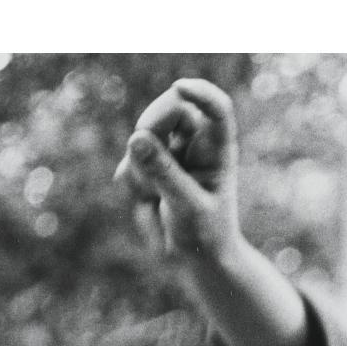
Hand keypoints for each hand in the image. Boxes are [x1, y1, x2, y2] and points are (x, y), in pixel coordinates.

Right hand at [116, 78, 243, 269]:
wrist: (194, 258)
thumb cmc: (205, 234)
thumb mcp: (187, 207)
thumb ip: (164, 173)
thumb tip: (137, 137)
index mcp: (218, 150)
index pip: (216, 109)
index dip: (200, 93)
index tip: (180, 87)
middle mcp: (195, 144)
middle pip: (170, 109)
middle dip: (151, 125)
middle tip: (141, 148)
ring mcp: (169, 151)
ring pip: (143, 137)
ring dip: (142, 168)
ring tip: (158, 200)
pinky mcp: (146, 164)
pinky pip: (128, 163)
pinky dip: (133, 184)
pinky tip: (149, 204)